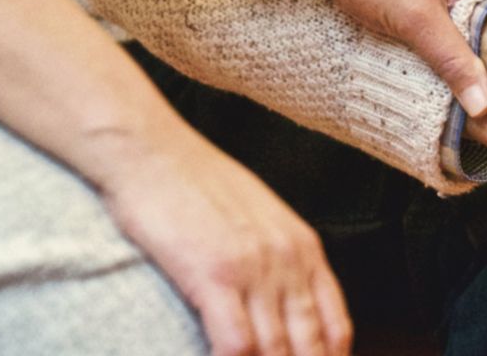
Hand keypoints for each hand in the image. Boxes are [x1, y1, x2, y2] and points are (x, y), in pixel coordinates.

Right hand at [89, 129, 350, 355]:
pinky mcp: (214, 275)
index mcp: (304, 250)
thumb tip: (284, 299)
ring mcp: (254, 269)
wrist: (151, 151)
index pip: (335, 327)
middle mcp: (289, 262)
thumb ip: (279, 259)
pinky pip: (236, 344)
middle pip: (311, 347)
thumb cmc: (195, 183)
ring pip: (277, 351)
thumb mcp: (259, 217)